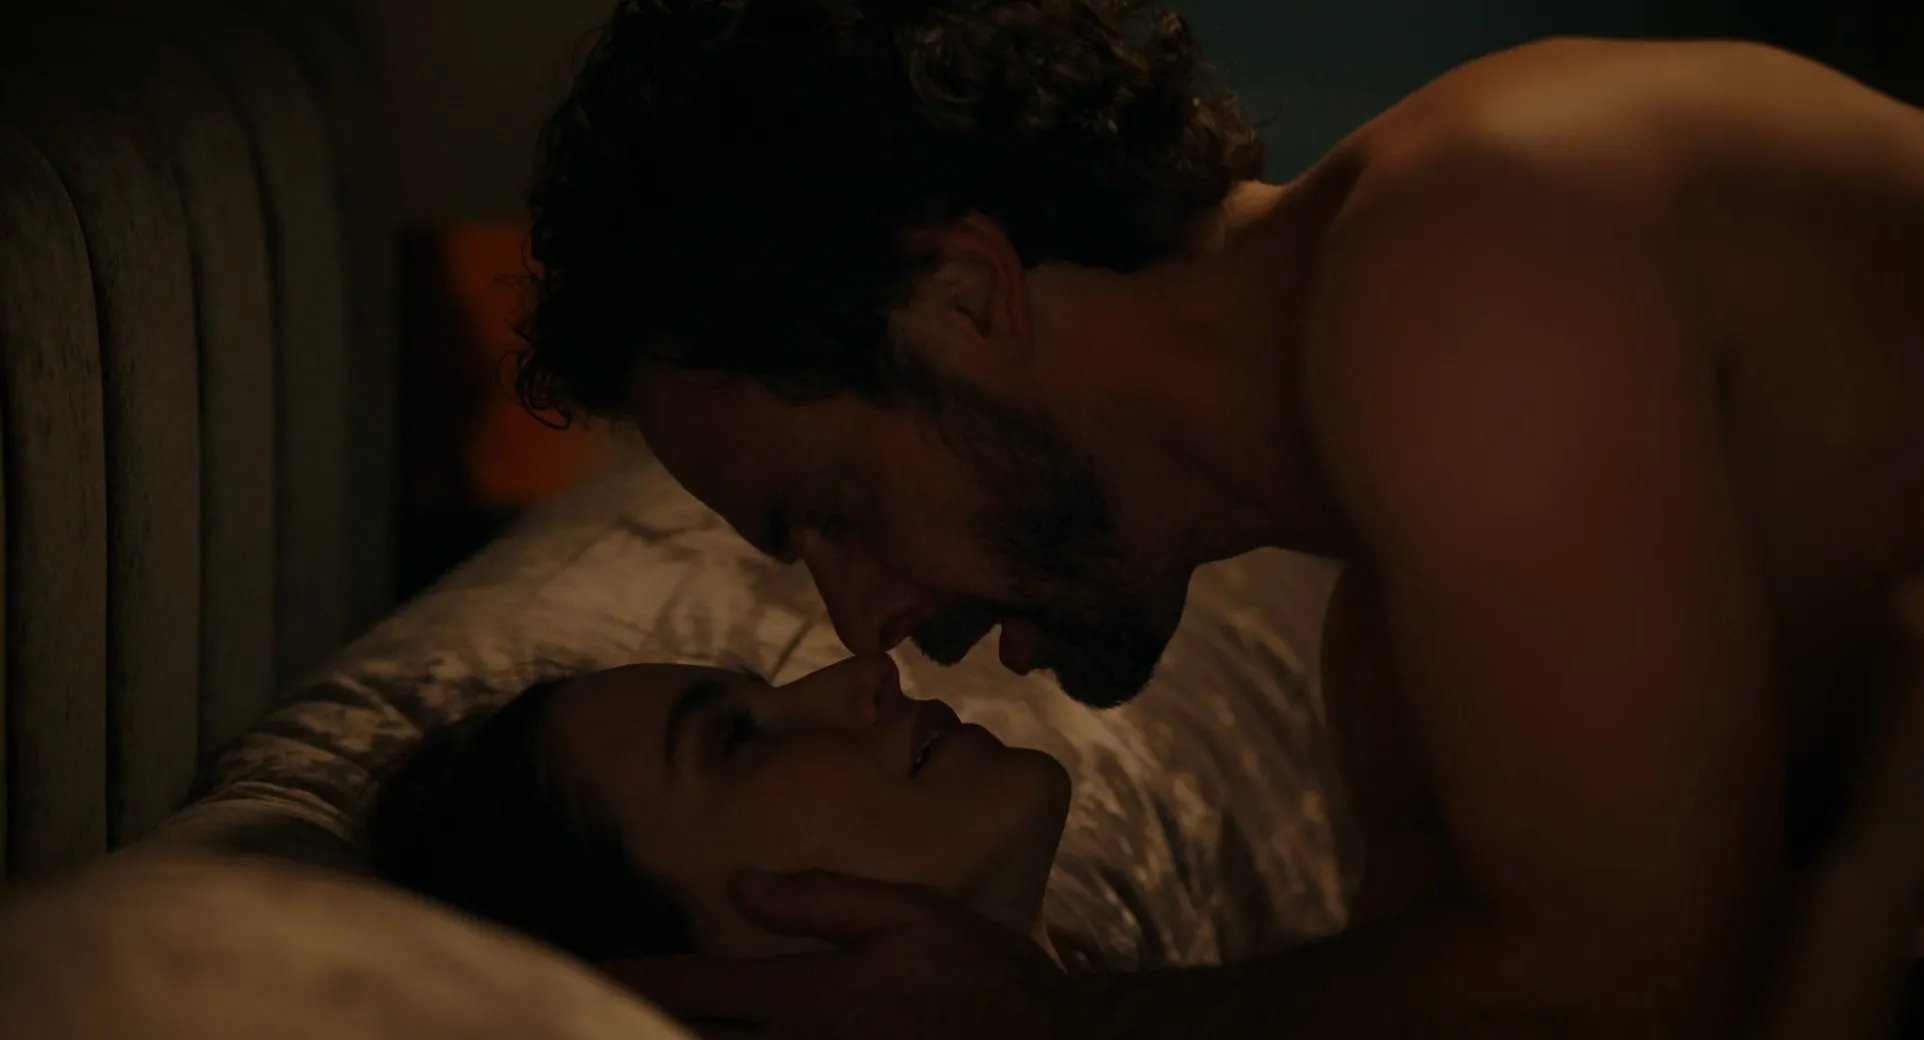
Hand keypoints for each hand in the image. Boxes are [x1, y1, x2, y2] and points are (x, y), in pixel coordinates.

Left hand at [603, 870, 1079, 1039]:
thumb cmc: (982, 973)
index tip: (590, 968)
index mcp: (810, 992)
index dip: (637, 978)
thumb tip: (741, 882)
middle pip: (696, 1039)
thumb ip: (818, 898)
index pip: (699, 986)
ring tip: (626, 1026)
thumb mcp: (906, 911)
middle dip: (634, 1021)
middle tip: (586, 1007)